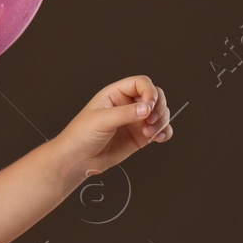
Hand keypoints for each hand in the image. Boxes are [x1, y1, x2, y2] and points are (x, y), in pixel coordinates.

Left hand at [55, 75, 172, 177]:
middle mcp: (127, 105)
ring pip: (160, 113)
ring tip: (149, 133)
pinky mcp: (140, 136)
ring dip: (161, 121)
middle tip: (150, 120)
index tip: (149, 105)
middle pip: (155, 96)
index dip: (149, 91)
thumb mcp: (100, 120)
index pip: (140, 83)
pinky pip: (160, 129)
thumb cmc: (80, 135)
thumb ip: (125, 113)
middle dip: (158, 107)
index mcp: (115, 94)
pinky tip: (159, 138)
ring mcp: (135, 120)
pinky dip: (164, 132)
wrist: (77, 159)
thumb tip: (146, 108)